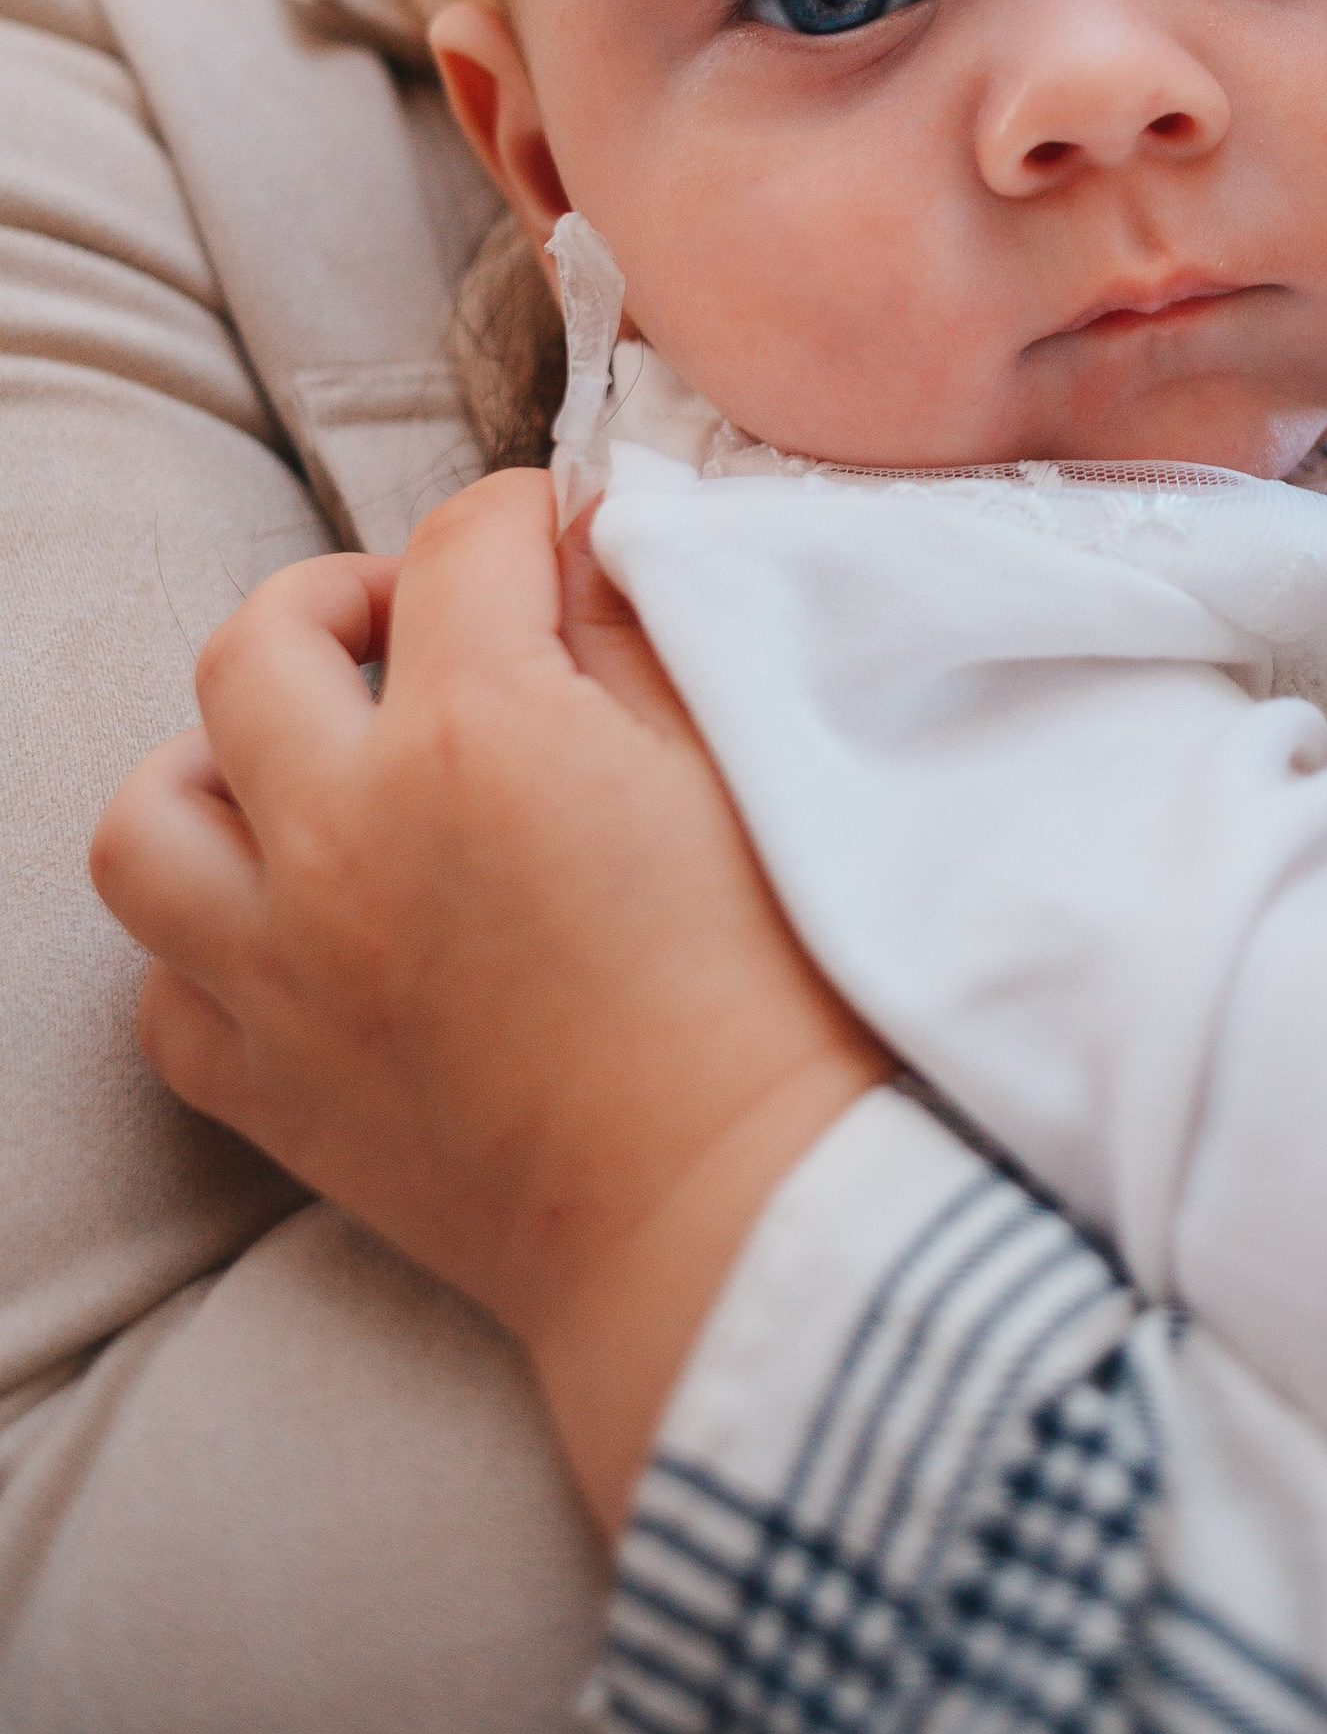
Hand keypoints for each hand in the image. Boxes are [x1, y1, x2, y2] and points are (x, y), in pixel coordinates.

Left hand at [91, 469, 886, 1529]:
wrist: (733, 1217)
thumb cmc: (770, 990)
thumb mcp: (728, 765)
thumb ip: (632, 632)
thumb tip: (573, 553)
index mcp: (479, 730)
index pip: (462, 544)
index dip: (520, 516)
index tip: (556, 536)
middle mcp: (345, 832)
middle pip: (257, 644)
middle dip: (343, 597)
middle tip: (424, 625)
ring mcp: (282, 969)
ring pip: (150, 816)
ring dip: (218, 765)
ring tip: (312, 772)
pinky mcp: (269, 1092)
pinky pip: (165, 988)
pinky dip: (209, 943)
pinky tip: (298, 932)